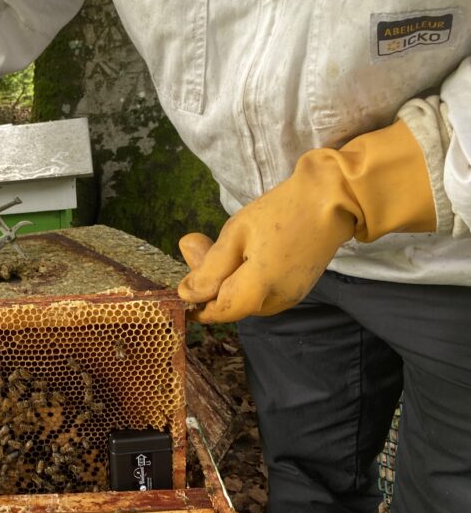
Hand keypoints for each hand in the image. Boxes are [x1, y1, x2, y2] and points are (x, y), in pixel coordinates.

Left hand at [177, 119, 435, 322]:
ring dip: (226, 277)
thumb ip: (209, 268)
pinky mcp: (297, 288)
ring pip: (245, 298)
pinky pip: (261, 291)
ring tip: (217, 243)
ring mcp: (290, 297)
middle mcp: (276, 303)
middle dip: (208, 281)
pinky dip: (245, 276)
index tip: (178, 286)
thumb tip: (187, 294)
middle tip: (195, 244)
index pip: (217, 312)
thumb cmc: (281, 213)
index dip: (195, 303)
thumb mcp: (236, 235)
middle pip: (230, 304)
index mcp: (258, 291)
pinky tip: (243, 251)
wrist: (333, 200)